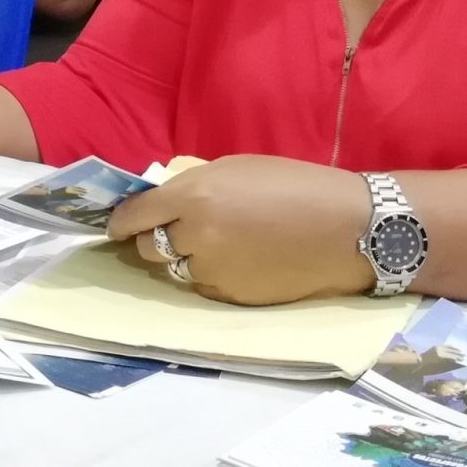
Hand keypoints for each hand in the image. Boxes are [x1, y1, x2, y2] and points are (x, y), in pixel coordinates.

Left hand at [104, 157, 375, 306]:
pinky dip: (209, 275)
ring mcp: (213, 272)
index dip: (120, 222)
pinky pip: (204, 287)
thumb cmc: (296, 185)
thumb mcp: (236, 168)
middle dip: (150, 240)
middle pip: (147, 249)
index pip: (134, 217)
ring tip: (212, 244)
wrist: (349, 229)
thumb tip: (164, 204)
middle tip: (165, 232)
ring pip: (175, 271)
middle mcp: (195, 238)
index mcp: (193, 198)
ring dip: (182, 258)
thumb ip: (193, 187)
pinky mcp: (232, 298)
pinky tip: (237, 260)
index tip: (116, 226)